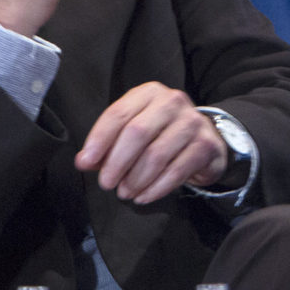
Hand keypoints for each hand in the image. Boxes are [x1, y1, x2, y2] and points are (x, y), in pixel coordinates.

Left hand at [76, 83, 228, 203]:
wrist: (205, 141)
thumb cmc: (161, 134)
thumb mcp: (134, 131)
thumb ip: (108, 145)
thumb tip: (84, 162)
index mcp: (149, 93)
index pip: (118, 114)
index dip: (99, 140)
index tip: (86, 162)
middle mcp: (172, 102)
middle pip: (138, 133)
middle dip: (117, 162)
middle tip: (106, 183)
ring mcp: (192, 123)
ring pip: (156, 154)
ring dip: (136, 179)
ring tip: (125, 192)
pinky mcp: (206, 145)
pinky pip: (176, 170)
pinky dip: (156, 188)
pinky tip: (144, 196)